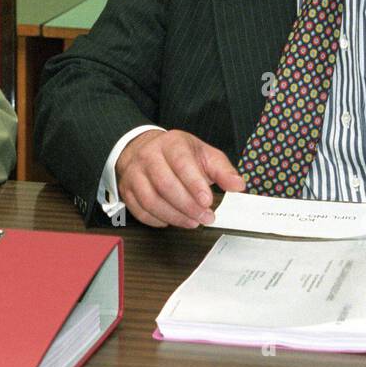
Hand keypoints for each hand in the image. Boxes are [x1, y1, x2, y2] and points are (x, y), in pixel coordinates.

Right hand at [116, 129, 245, 227]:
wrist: (144, 148)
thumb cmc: (176, 153)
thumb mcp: (203, 154)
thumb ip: (222, 169)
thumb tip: (238, 185)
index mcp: (171, 144)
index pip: (181, 163)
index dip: (194, 184)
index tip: (207, 200)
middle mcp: (149, 157)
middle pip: (165, 185)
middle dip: (188, 206)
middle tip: (206, 217)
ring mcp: (134, 174)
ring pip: (151, 200)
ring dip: (175, 216)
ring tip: (193, 222)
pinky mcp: (127, 190)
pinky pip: (141, 211)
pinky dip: (158, 220)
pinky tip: (173, 220)